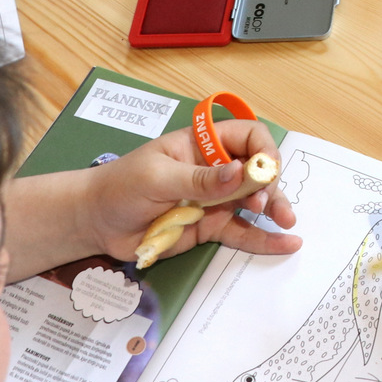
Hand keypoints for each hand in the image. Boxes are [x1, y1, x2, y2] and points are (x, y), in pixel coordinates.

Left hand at [82, 118, 300, 264]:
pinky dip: (263, 238)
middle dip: (269, 184)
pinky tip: (286, 244)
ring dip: (274, 208)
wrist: (95, 225)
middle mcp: (215, 169)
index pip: (247, 137)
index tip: (265, 171)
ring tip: (286, 221)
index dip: (262, 150)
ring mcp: (214, 199)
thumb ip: (199, 178)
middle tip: (263, 204)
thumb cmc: (120, 187)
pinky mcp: (210, 227)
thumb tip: (241, 172)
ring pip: (255, 201)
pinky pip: (242, 232)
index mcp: (203, 144)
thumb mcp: (157, 177)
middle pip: (258, 170)